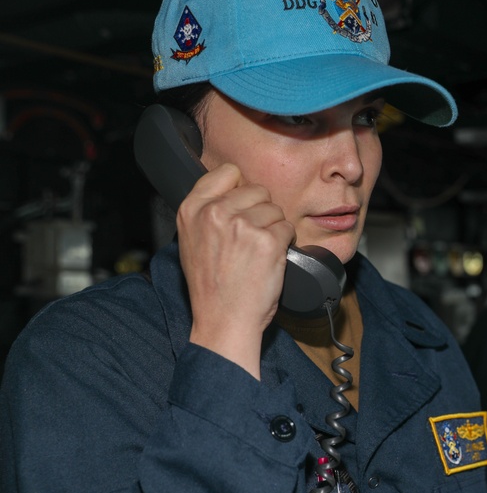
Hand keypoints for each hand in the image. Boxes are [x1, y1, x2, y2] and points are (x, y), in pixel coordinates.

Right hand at [177, 163, 294, 377]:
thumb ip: (208, 212)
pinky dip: (285, 244)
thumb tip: (234, 191)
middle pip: (257, 190)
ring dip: (274, 229)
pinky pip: (288, 228)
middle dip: (261, 213)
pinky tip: (269, 260)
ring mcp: (242, 226)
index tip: (242, 208)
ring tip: (257, 253)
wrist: (224, 321)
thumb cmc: (212, 287)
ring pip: (275, 209)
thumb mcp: (193, 241)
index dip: (241, 190)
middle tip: (250, 241)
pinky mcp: (267, 241)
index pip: (227, 172)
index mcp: (192, 209)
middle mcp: (215, 213)